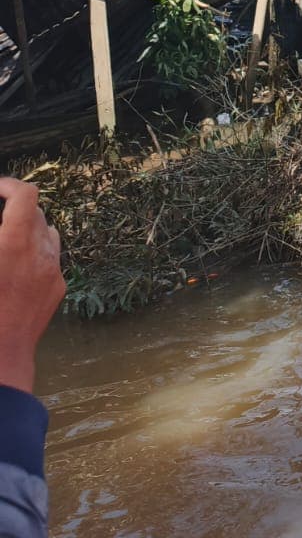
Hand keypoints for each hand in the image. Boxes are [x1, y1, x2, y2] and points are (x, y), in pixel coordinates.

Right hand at [0, 178, 65, 393]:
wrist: (0, 355)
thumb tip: (2, 224)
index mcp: (14, 245)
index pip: (25, 195)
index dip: (9, 185)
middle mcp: (40, 253)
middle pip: (36, 212)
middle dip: (14, 209)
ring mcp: (53, 271)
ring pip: (47, 233)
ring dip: (27, 230)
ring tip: (5, 240)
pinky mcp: (58, 287)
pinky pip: (51, 258)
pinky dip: (35, 253)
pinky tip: (15, 268)